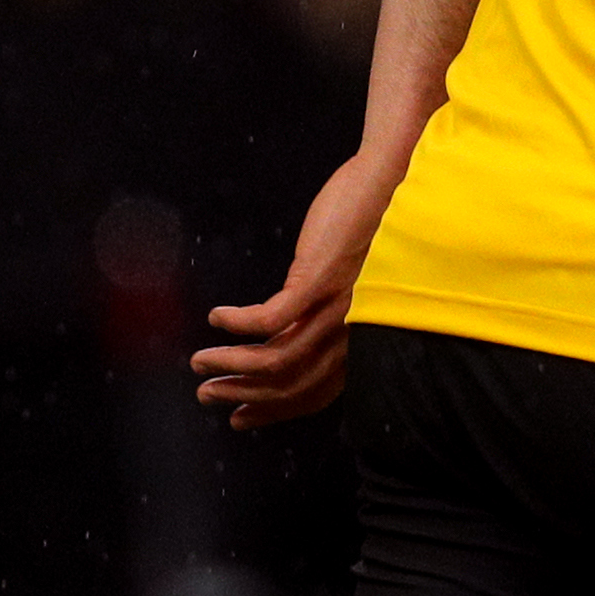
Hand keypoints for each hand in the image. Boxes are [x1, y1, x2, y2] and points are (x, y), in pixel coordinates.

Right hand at [190, 150, 402, 428]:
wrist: (393, 180)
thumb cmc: (376, 226)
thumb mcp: (355, 283)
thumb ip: (330, 313)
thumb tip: (290, 331)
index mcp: (359, 340)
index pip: (312, 395)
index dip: (271, 411)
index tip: (239, 415)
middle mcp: (352, 335)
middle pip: (291, 386)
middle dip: (243, 395)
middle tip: (208, 394)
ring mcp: (336, 309)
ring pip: (277, 361)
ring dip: (231, 365)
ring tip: (201, 360)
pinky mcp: (320, 280)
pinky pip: (270, 319)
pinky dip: (238, 324)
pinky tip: (218, 317)